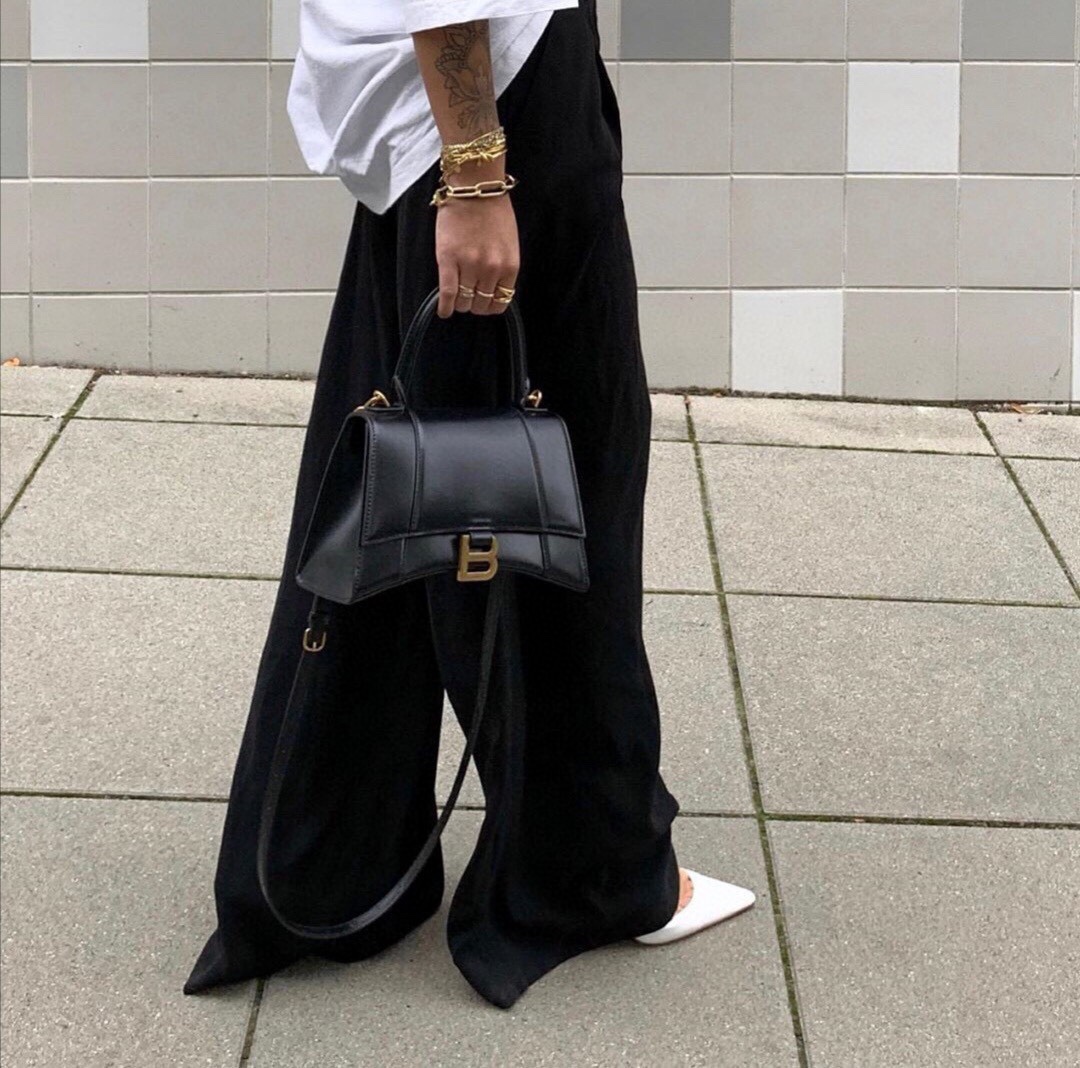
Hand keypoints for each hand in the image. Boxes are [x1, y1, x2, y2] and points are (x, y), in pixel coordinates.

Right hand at [434, 188, 519, 318]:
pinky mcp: (448, 261)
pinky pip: (447, 294)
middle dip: (474, 304)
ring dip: (459, 303)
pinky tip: (444, 310)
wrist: (474, 187)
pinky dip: (445, 307)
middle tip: (467, 296)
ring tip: (456, 296)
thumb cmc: (492, 210)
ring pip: (464, 302)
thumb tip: (492, 289)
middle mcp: (492, 269)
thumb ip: (503, 267)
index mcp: (510, 266)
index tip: (483, 302)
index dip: (489, 305)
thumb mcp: (509, 243)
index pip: (500, 302)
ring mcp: (470, 266)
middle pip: (480, 304)